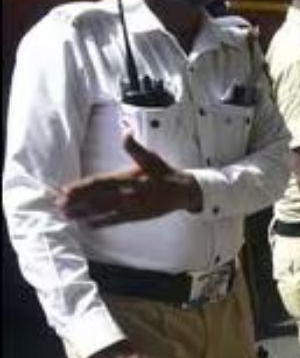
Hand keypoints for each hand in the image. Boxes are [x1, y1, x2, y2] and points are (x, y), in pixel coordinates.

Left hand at [59, 135, 200, 226]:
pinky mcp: (135, 216)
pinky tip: (88, 224)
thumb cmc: (165, 174)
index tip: (65, 190)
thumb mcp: (151, 158)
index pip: (99, 182)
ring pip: (102, 210)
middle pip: (96, 198)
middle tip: (59, 205)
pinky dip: (101, 222)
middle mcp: (126, 194)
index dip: (81, 187)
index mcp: (127, 178)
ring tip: (67, 215)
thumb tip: (126, 133)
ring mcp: (130, 207)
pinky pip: (114, 220)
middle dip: (76, 202)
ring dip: (83, 213)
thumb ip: (134, 147)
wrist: (183, 192)